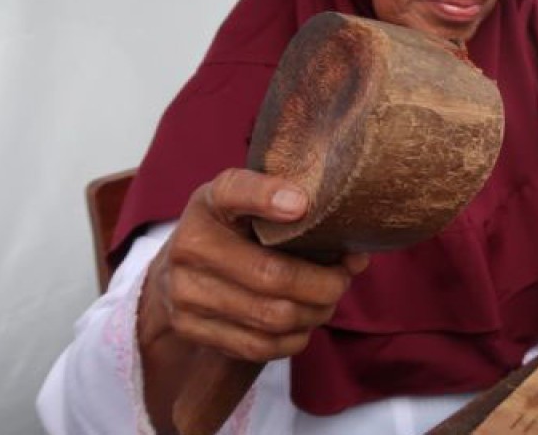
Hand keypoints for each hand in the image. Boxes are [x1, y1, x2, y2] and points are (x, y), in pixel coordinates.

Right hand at [140, 169, 369, 363]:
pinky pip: (258, 346)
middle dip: (324, 283)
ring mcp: (185, 292)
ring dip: (314, 314)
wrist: (181, 268)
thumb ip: (301, 215)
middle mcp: (189, 246)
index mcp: (210, 203)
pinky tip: (302, 323)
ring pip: (271, 317)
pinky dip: (293, 339)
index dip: (267, 197)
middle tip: (342, 279)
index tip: (302, 205)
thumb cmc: (236, 230)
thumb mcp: (255, 203)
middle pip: (272, 275)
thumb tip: (355, 255)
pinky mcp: (190, 328)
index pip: (235, 192)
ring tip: (326, 302)